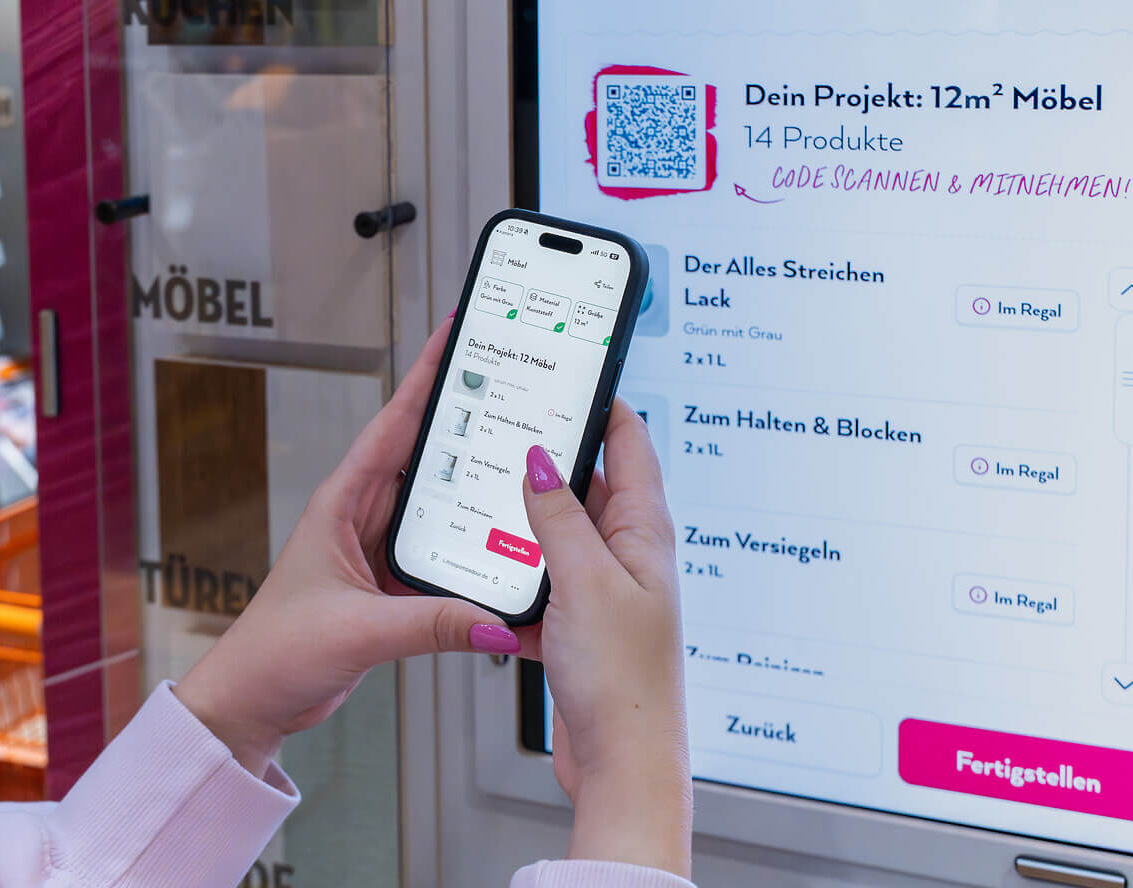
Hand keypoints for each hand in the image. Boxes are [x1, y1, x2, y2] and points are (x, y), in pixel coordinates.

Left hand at [174, 319, 520, 777]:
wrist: (253, 703)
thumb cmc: (275, 653)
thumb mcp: (357, 631)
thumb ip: (431, 625)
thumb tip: (497, 623)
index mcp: (341, 503)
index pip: (392, 424)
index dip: (424, 376)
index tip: (455, 333)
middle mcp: (360, 516)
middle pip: (424, 453)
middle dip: (465, 416)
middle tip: (514, 381)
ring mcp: (377, 549)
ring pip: (437, 500)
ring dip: (474, 479)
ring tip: (524, 450)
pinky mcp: (391, 585)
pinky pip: (442, 548)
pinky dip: (472, 540)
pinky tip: (506, 536)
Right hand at [521, 401, 691, 877]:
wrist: (621, 762)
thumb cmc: (622, 680)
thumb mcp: (585, 582)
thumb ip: (560, 518)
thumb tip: (542, 460)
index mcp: (645, 531)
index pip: (629, 443)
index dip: (602, 402)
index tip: (569, 369)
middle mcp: (629, 552)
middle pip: (590, 481)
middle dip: (551, 453)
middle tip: (508, 421)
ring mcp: (605, 586)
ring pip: (561, 529)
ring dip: (528, 514)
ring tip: (487, 487)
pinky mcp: (580, 620)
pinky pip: (546, 575)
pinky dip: (519, 566)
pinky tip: (488, 565)